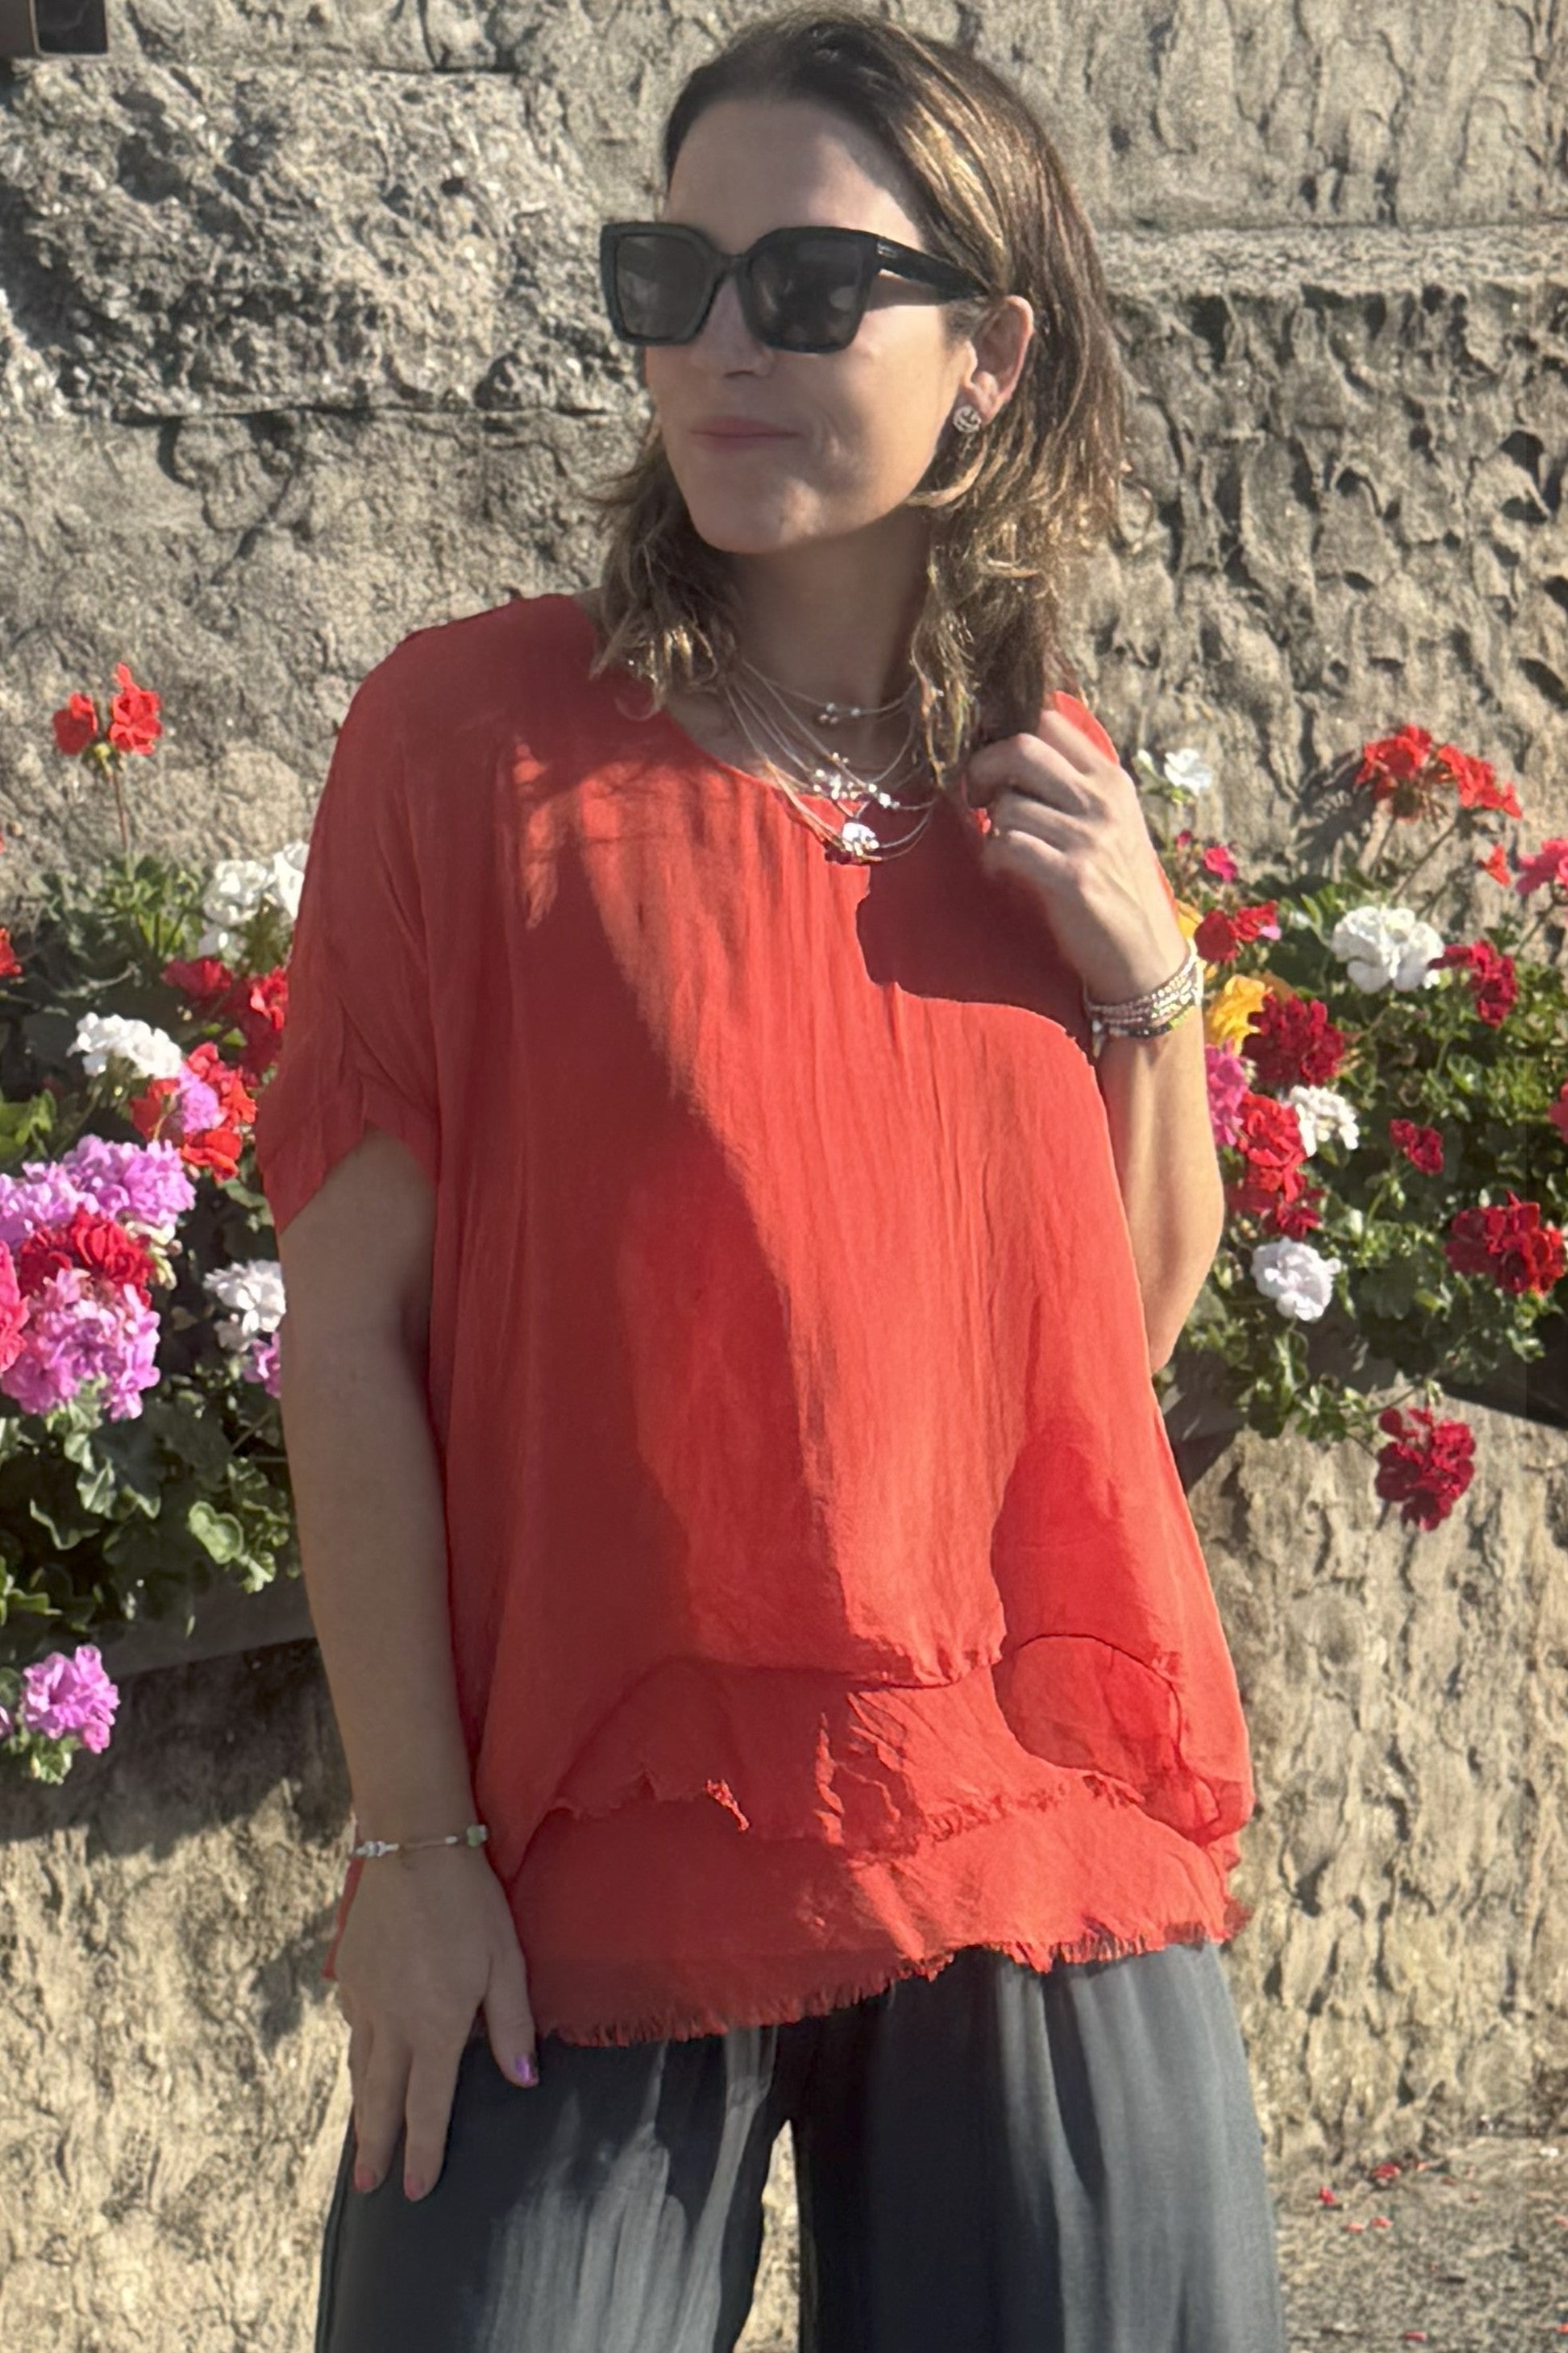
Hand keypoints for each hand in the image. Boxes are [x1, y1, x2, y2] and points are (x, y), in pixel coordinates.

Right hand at [333, 1844, 537, 2203]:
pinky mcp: (348, 1974)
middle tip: (369, 2189)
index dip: (423, 2151)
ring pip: (360, 2068)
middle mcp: (392, 2023)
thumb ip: (512, 2023)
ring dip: (362, 2109)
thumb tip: (524, 2081)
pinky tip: (361, 2062)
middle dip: (376, 2147)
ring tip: (362, 2141)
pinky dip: (356, 2056)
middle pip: (381, 2100)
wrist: (412, 1847)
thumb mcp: (505, 1960)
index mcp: (435, 2026)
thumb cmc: (470, 1902)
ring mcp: (364, 1999)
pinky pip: (352, 2028)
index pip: (428, 2106)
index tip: (417, 2190)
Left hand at [963, 708, 1188, 1004]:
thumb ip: (1073, 788)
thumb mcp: (1111, 824)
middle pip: (1023, 747)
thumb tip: (1012, 754)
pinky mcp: (1073, 876)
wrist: (1144, 955)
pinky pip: (1009, 844)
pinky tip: (1003, 870)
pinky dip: (994, 856)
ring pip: (1009, 803)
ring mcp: (1090, 838)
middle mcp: (1103, 801)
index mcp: (1112, 780)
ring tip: (1004, 846)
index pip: (1051, 721)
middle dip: (984, 767)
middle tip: (976, 796)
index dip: (1007, 734)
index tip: (993, 763)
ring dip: (992, 825)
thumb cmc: (1119, 888)